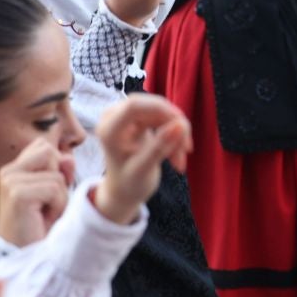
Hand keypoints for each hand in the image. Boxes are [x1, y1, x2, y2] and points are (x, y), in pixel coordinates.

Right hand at [0, 138, 75, 247]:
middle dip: (58, 179)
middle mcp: (9, 171)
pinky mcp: (17, 194)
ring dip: (59, 197)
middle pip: (51, 153)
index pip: (45, 147)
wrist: (25, 253)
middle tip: (46, 203)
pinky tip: (42, 218)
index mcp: (15, 168)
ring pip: (56, 174)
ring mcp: (11, 181)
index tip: (49, 192)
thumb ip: (61, 171)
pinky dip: (57, 206)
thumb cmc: (40, 223)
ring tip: (43, 212)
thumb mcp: (55, 193)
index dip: (57, 166)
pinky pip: (55, 189)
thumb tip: (68, 158)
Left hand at [92, 94, 192, 224]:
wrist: (124, 191)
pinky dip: (174, 135)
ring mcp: (128, 116)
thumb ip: (159, 148)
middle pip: (152, 106)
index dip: (162, 110)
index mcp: (108, 130)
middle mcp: (115, 117)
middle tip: (187, 149)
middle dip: (174, 124)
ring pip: (162, 112)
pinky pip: (164, 118)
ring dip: (177, 133)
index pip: (135, 105)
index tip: (183, 128)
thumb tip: (180, 125)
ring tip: (180, 160)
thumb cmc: (128, 184)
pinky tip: (177, 154)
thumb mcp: (142, 170)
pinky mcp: (140, 118)